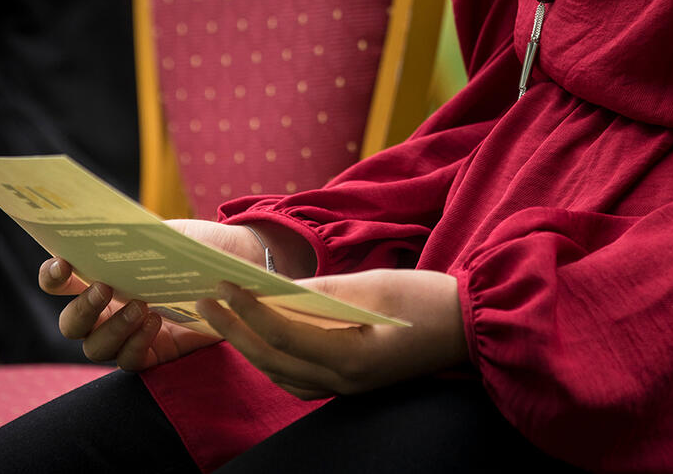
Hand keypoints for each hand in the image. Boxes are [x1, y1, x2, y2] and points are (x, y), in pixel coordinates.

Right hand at [38, 219, 285, 370]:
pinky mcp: (151, 353)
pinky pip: (129, 361)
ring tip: (141, 305)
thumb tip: (107, 226)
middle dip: (83, 308)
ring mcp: (126, 334)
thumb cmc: (193, 245)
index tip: (63, 264)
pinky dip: (136, 344)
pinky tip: (156, 323)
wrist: (234, 265)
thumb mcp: (163, 234)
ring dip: (113, 328)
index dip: (51, 276)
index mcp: (101, 274)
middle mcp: (106, 309)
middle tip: (106, 288)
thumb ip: (134, 236)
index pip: (59, 281)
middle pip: (70, 324)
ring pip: (95, 347)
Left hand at [197, 269, 467, 399]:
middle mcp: (344, 381)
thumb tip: (279, 290)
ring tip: (222, 317)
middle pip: (274, 360)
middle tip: (205, 301)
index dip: (250, 310)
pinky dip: (273, 359)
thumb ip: (324, 291)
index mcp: (352, 357)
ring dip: (249, 346)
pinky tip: (259, 339)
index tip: (223, 285)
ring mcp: (347, 388)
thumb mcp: (375, 285)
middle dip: (236, 330)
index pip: (285, 335)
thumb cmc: (426, 299)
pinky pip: (299, 378)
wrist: (467, 327)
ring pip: (282, 374)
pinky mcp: (351, 383)